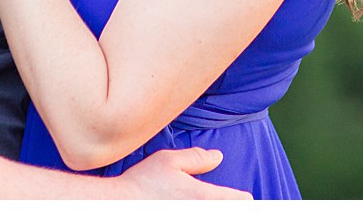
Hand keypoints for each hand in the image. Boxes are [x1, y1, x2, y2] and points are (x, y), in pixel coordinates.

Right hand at [116, 148, 250, 199]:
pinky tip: (185, 207)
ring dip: (217, 210)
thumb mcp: (168, 161)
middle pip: (233, 211)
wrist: (120, 205)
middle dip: (230, 205)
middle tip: (226, 201)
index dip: (241, 198)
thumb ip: (196, 158)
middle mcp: (201, 211)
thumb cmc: (143, 183)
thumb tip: (218, 157)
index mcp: (203, 196)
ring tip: (206, 203)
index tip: (241, 197)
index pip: (241, 200)